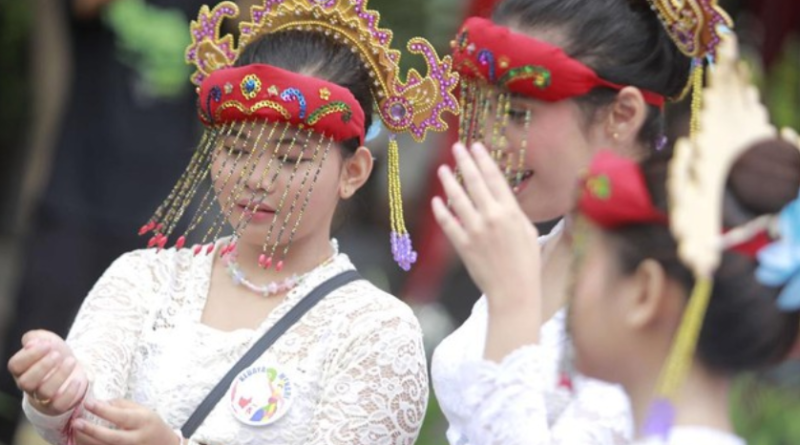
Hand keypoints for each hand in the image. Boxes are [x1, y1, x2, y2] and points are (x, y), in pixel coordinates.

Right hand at [8, 330, 87, 414]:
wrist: (72, 367)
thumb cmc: (55, 352)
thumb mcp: (45, 340)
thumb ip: (34, 337)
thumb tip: (32, 343)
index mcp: (21, 369)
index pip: (15, 366)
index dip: (29, 355)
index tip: (46, 344)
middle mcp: (29, 385)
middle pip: (26, 382)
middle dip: (42, 367)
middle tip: (57, 354)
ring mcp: (42, 398)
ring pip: (44, 392)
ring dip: (59, 375)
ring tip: (71, 361)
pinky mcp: (57, 406)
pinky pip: (59, 405)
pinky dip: (69, 393)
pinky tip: (77, 380)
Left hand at [74, 399, 180, 444]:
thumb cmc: (150, 424)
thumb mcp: (143, 410)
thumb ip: (122, 406)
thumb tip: (100, 402)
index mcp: (143, 421)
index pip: (122, 416)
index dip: (104, 410)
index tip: (87, 402)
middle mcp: (137, 439)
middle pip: (113, 437)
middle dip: (92, 431)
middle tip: (76, 422)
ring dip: (87, 442)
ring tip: (74, 431)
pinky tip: (79, 441)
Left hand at [432, 142, 542, 313]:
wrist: (514, 291)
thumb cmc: (526, 262)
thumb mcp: (527, 231)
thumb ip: (513, 212)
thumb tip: (502, 197)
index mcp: (511, 212)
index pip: (495, 178)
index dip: (484, 160)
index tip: (476, 146)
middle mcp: (492, 217)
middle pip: (474, 182)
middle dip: (465, 162)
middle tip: (456, 147)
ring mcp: (475, 231)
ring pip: (458, 199)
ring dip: (449, 181)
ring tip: (442, 169)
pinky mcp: (463, 245)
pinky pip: (448, 223)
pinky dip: (441, 211)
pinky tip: (436, 200)